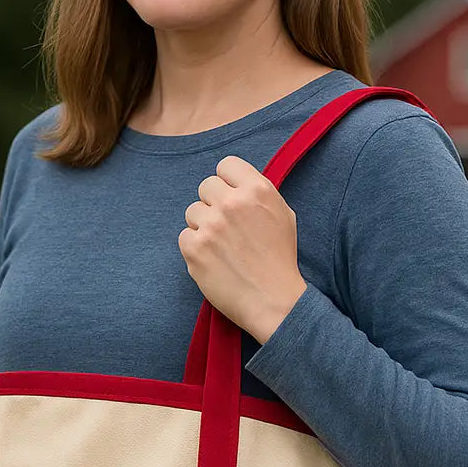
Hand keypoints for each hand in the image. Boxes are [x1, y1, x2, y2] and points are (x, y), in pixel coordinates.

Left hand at [178, 155, 307, 343]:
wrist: (273, 301)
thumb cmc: (280, 260)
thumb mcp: (283, 215)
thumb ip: (259, 193)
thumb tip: (236, 183)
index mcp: (258, 190)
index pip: (226, 165)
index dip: (227, 182)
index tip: (231, 197)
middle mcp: (233, 204)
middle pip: (206, 186)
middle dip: (214, 204)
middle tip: (227, 227)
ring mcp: (211, 226)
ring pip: (192, 211)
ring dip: (203, 226)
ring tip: (221, 247)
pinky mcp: (195, 249)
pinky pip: (184, 236)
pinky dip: (195, 248)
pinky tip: (213, 260)